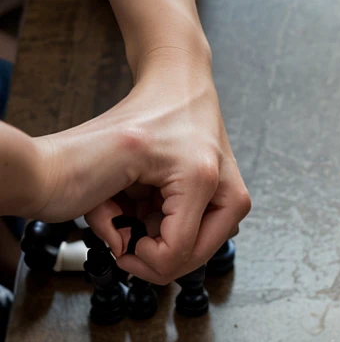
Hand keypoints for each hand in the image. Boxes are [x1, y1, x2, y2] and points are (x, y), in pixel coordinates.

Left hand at [44, 48, 250, 284]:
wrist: (180, 82)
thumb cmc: (150, 108)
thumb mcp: (111, 156)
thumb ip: (106, 215)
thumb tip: (120, 249)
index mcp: (202, 179)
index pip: (175, 254)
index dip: (140, 259)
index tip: (119, 242)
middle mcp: (228, 193)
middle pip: (189, 259)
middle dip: (152, 251)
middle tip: (125, 227)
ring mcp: (232, 198)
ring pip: (193, 250)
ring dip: (160, 238)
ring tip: (139, 207)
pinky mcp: (230, 200)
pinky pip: (197, 233)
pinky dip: (170, 227)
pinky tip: (154, 203)